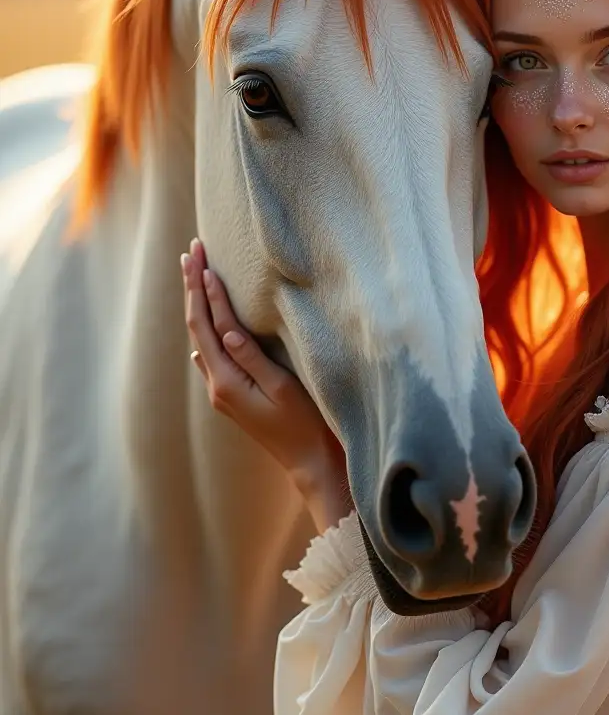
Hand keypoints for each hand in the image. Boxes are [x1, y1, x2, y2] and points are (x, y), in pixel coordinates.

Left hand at [181, 237, 352, 529]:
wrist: (311, 462)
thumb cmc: (305, 423)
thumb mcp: (281, 387)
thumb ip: (252, 357)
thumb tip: (226, 328)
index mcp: (226, 382)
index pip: (211, 324)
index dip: (208, 289)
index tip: (204, 259)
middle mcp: (217, 387)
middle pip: (199, 328)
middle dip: (194, 289)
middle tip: (191, 252)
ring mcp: (223, 392)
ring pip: (204, 339)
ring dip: (200, 305)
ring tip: (195, 275)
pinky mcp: (233, 395)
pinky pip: (214, 354)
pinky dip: (209, 328)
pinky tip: (207, 323)